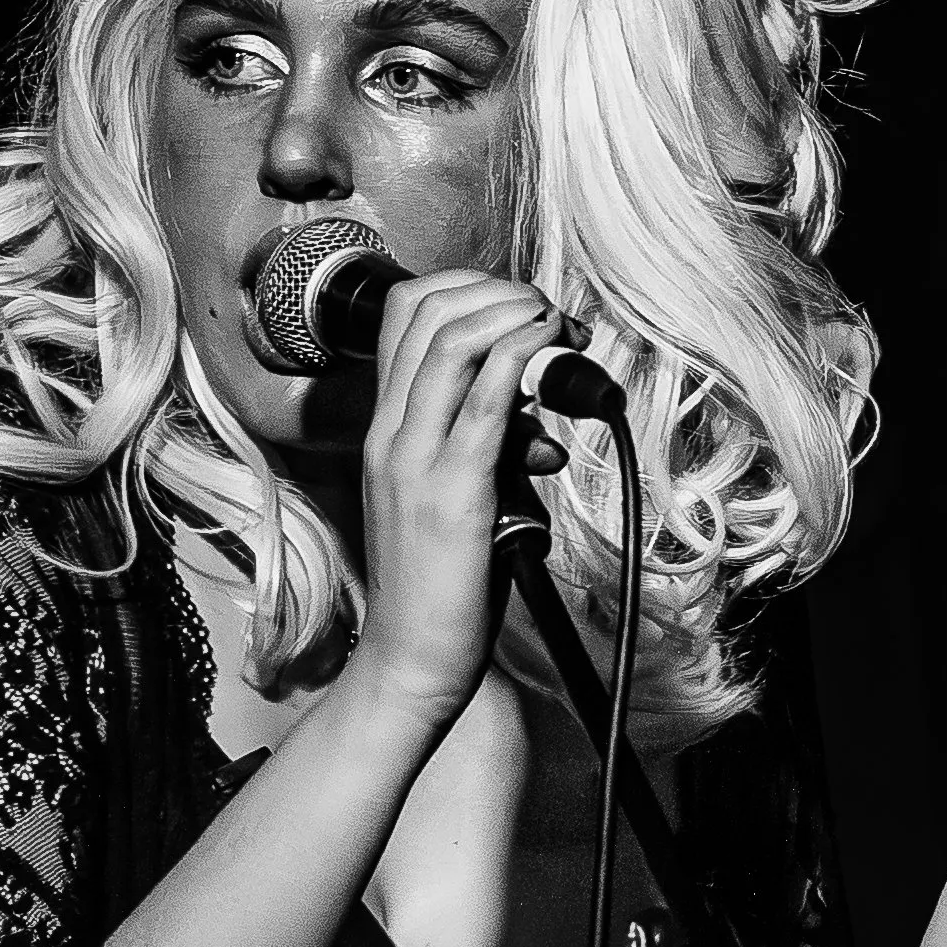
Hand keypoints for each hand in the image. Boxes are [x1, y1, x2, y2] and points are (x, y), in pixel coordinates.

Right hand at [348, 269, 574, 734]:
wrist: (411, 658)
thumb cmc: (438, 586)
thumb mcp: (454, 499)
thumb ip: (483, 452)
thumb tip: (537, 427)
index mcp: (384, 430)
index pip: (403, 315)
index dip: (466, 288)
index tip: (520, 309)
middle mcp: (390, 433)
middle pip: (429, 310)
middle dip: (501, 291)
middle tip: (553, 316)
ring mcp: (415, 458)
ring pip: (455, 338)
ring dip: (519, 314)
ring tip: (562, 331)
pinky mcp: (453, 490)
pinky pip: (488, 397)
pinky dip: (527, 356)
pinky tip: (556, 354)